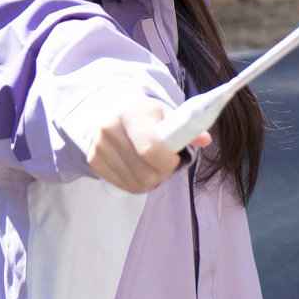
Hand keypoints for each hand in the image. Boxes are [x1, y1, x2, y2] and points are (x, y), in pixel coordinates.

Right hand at [87, 94, 211, 193]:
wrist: (113, 112)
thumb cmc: (147, 115)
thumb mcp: (167, 115)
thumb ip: (186, 129)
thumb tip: (205, 140)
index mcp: (132, 113)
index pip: (150, 149)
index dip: (167, 161)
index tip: (174, 159)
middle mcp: (110, 128)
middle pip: (144, 173)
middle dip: (161, 174)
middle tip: (165, 166)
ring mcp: (99, 146)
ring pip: (134, 184)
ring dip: (149, 181)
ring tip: (151, 167)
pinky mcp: (93, 160)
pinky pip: (122, 186)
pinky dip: (135, 183)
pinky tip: (138, 170)